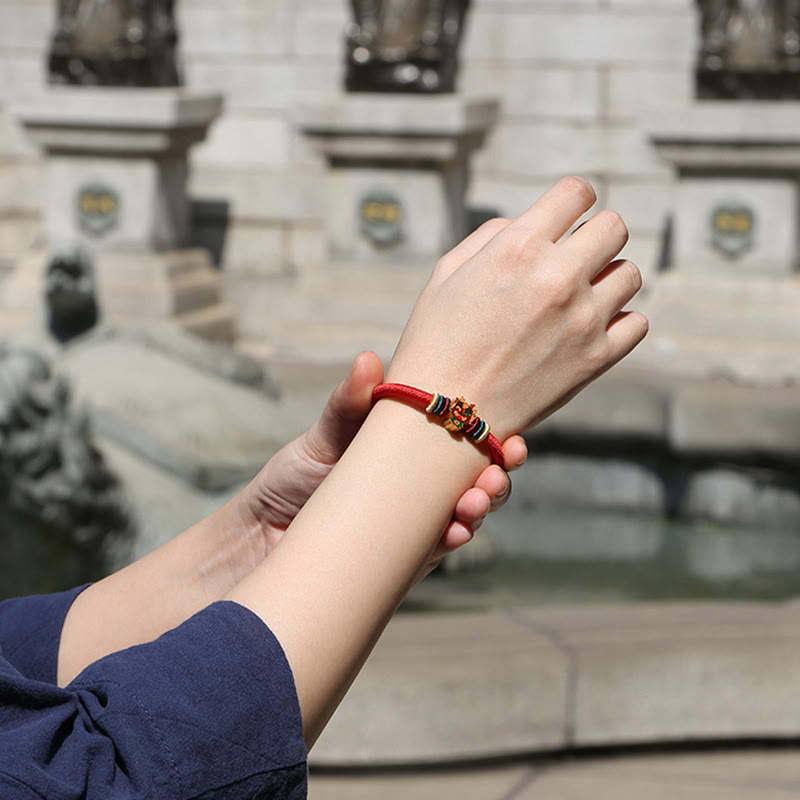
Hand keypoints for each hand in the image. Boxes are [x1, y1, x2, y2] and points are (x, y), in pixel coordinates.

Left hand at [236, 351, 526, 572]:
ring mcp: (414, 522)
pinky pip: (434, 551)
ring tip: (473, 504)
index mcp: (414, 450)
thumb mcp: (325, 434)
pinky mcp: (401, 557)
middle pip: (477, 482)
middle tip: (496, 476)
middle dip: (498, 480)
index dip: (498, 440)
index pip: (467, 442)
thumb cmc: (298, 473)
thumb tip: (368, 360)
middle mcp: (422, 487)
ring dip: (479, 511)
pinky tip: (453, 534)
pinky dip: (449, 542)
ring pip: (464, 517)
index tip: (514, 437)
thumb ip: (348, 403)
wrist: (263, 529)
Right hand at [387, 176, 647, 439]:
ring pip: (631, 273)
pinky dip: (619, 321)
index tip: (565, 217)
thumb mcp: (447, 272)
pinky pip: (637, 323)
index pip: (577, 192)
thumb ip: (494, 236)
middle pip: (614, 227)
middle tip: (575, 256)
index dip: (571, 200)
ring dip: (608, 277)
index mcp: (518, 247)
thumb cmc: (435, 340)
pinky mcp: (595, 359)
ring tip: (579, 297)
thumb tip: (533, 224)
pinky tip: (590, 328)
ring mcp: (582, 320)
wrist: (441, 413)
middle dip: (595, 234)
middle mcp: (557, 277)